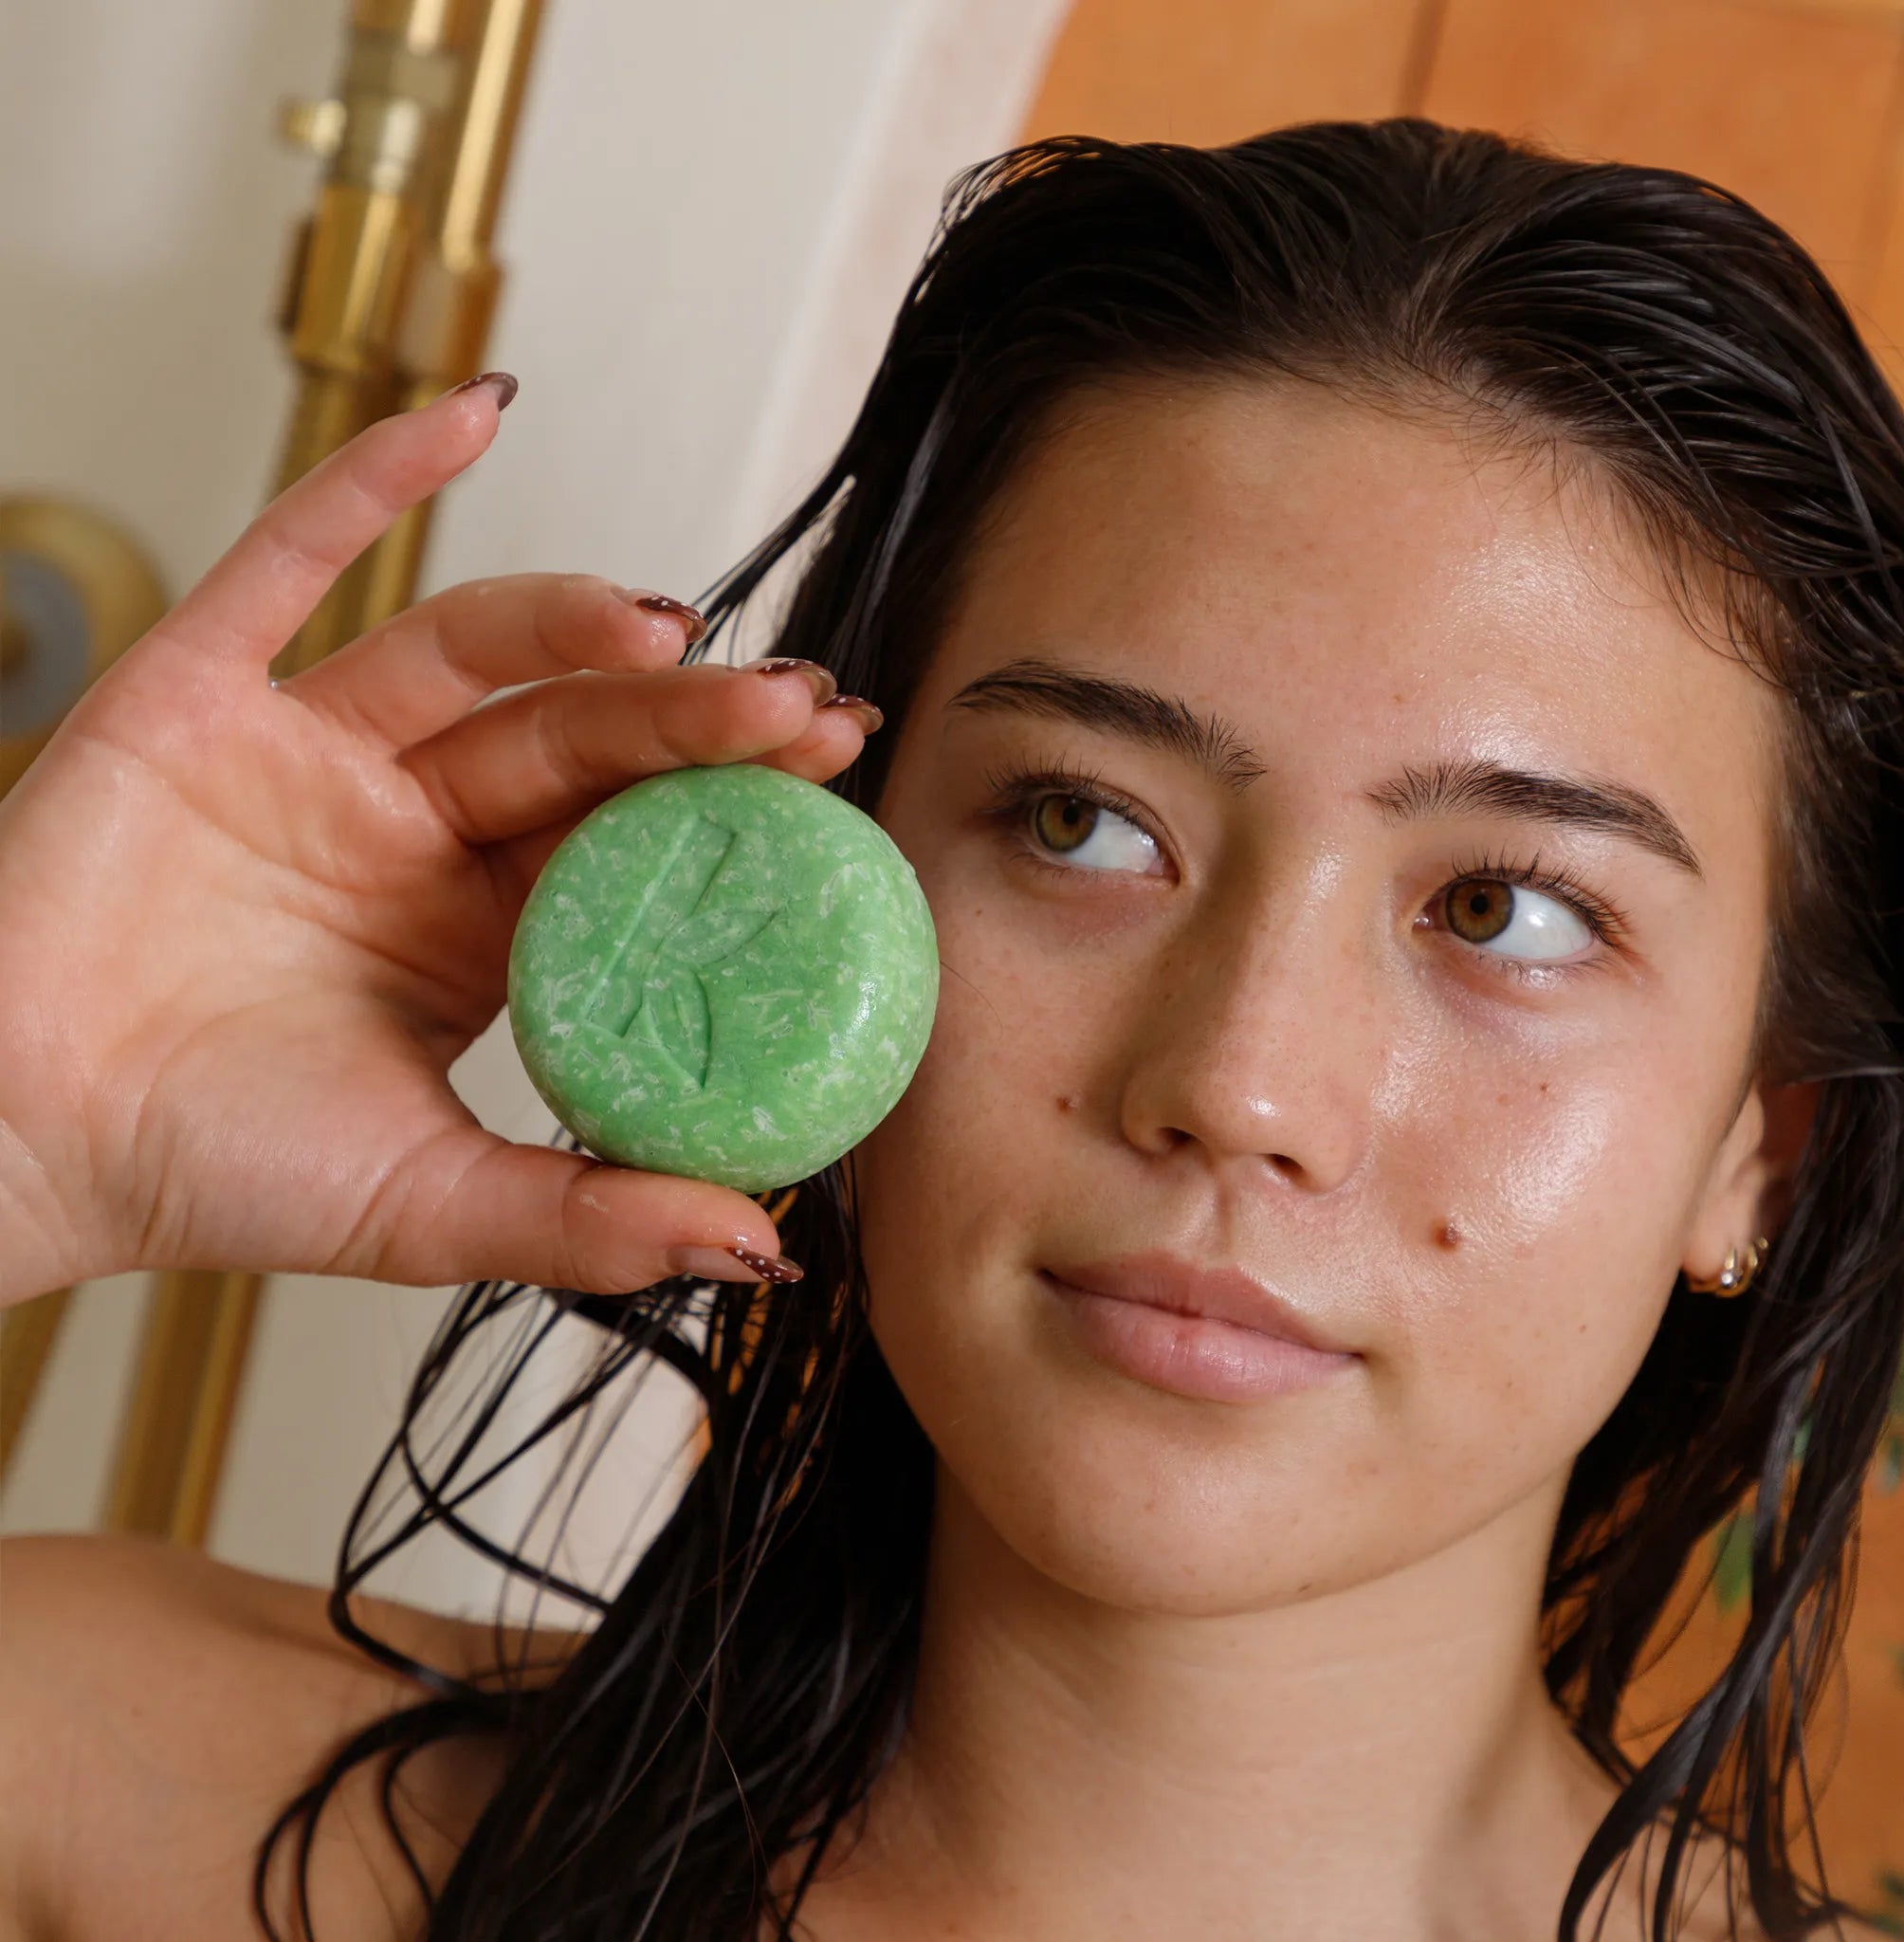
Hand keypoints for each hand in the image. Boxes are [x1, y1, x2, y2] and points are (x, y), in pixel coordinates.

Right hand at [0, 376, 875, 1305]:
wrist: (12, 1142)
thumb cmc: (207, 1171)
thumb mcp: (431, 1203)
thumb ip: (590, 1217)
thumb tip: (759, 1246)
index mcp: (478, 932)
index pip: (628, 839)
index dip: (731, 803)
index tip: (837, 774)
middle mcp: (410, 832)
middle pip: (574, 740)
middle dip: (690, 719)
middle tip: (799, 706)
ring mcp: (309, 756)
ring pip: (463, 652)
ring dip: (569, 622)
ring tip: (670, 632)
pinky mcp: (199, 696)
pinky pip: (290, 563)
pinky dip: (375, 486)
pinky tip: (475, 420)